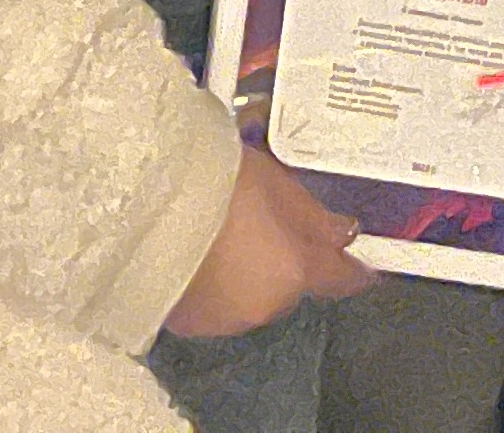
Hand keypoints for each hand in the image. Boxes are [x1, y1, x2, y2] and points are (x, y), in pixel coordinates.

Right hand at [162, 147, 377, 338]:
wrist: (141, 199)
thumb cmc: (209, 180)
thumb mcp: (276, 181)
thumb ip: (315, 216)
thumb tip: (344, 234)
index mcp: (295, 269)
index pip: (342, 279)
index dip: (353, 269)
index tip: (361, 266)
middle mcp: (265, 304)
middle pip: (289, 286)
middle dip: (281, 262)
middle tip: (259, 224)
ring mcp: (225, 319)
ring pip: (250, 297)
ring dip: (243, 275)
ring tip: (216, 234)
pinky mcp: (186, 323)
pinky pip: (212, 305)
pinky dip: (210, 286)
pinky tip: (192, 255)